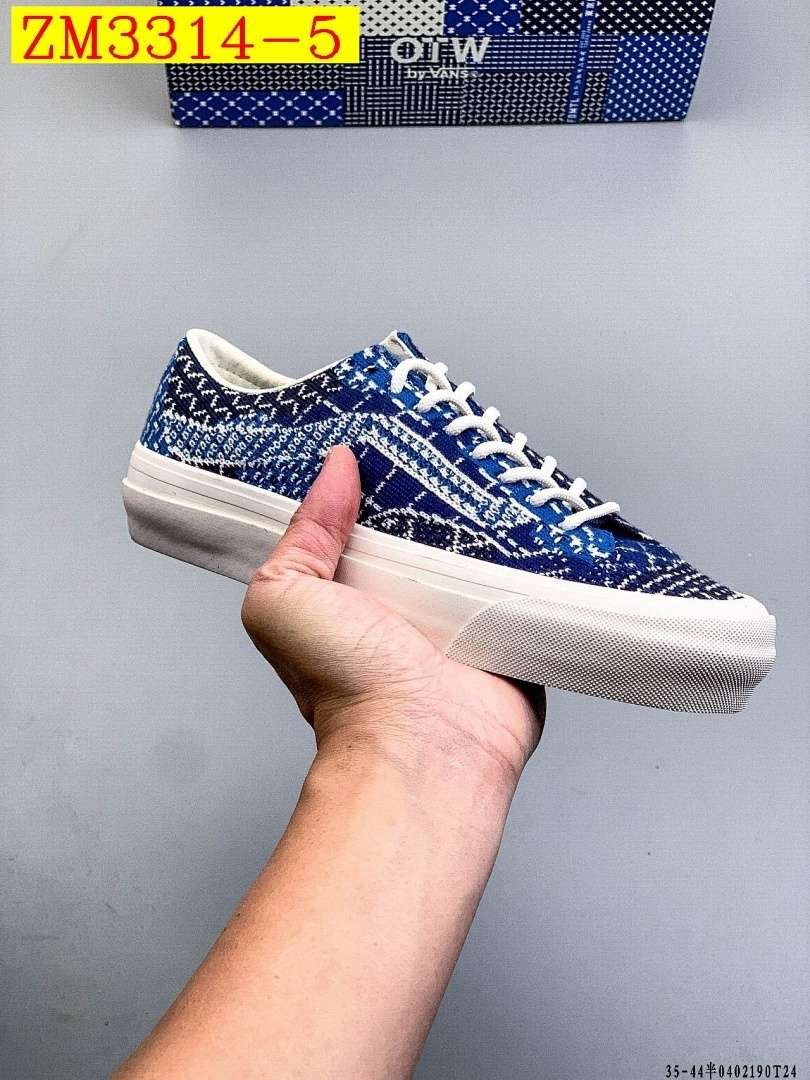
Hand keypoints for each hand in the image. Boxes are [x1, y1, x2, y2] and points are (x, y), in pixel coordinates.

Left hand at [241, 446, 544, 788]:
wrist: (423, 741)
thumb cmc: (345, 683)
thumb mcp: (283, 595)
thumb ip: (303, 532)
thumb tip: (335, 468)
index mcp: (353, 584)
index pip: (363, 511)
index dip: (372, 471)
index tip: (385, 421)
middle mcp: (408, 593)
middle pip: (426, 517)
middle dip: (436, 478)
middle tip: (448, 426)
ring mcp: (465, 606)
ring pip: (479, 537)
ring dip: (488, 507)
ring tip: (496, 450)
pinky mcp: (512, 620)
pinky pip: (526, 570)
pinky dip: (532, 545)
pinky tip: (537, 504)